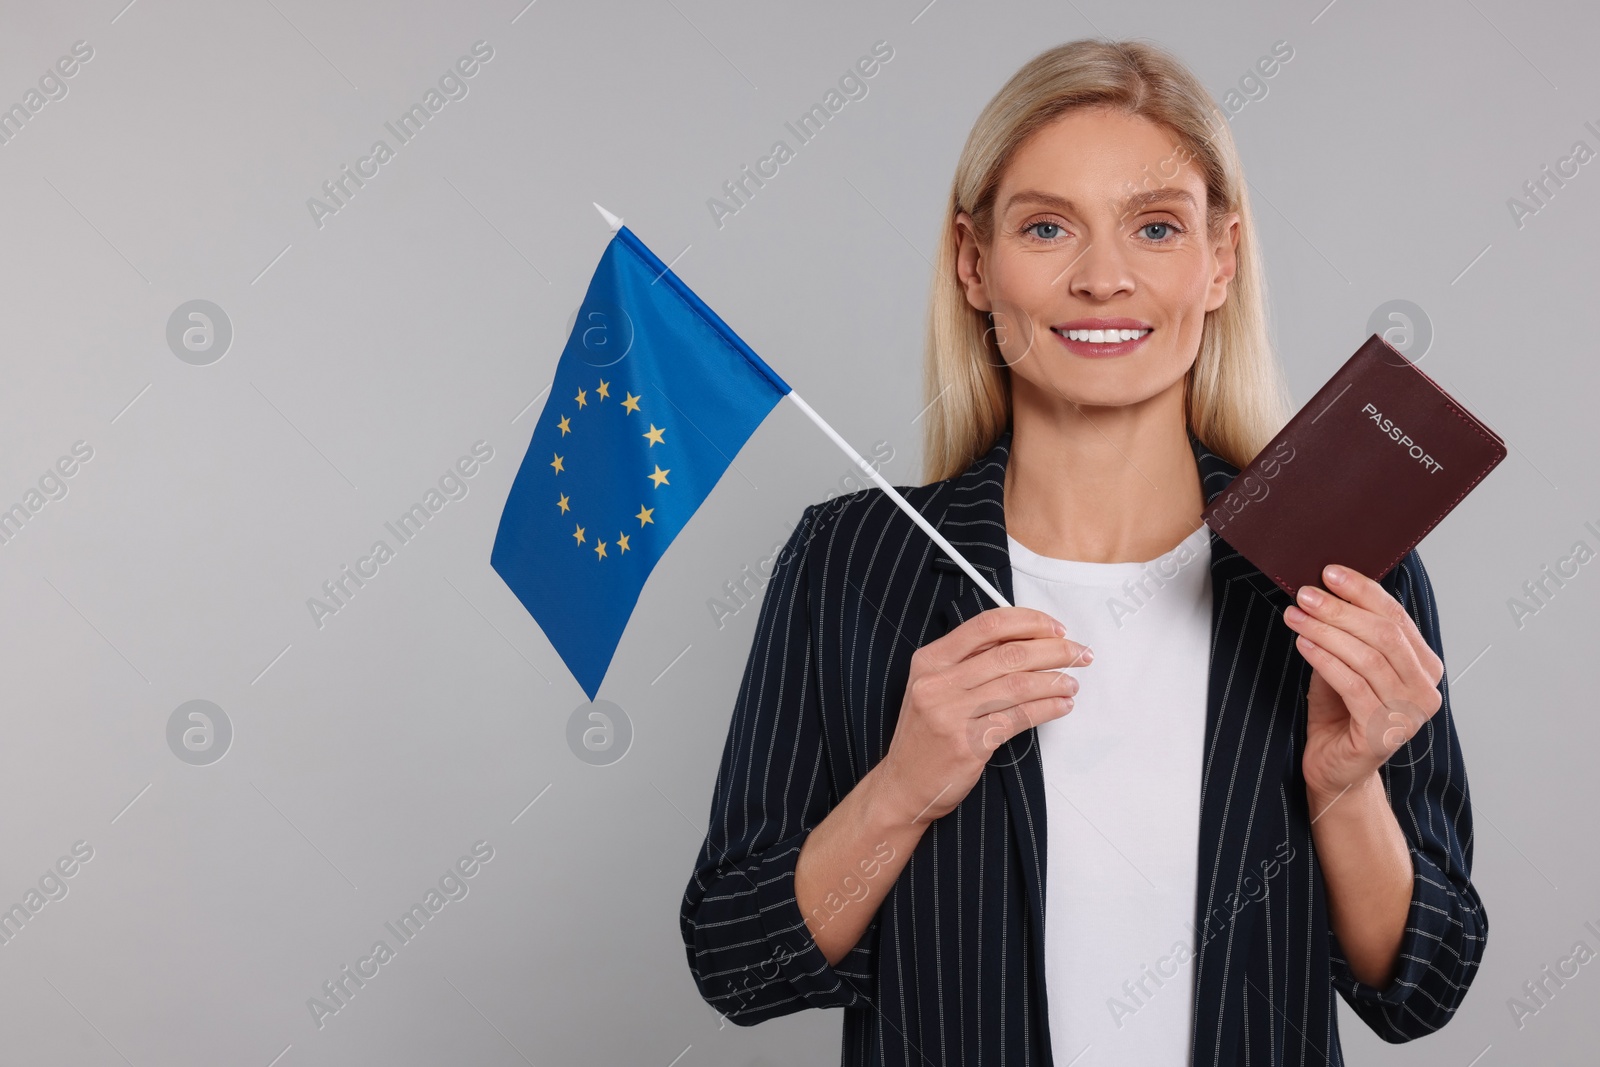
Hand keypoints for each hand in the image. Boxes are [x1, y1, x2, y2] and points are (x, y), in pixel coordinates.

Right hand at [872, 606, 1091, 824]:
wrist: (903, 785)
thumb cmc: (925, 735)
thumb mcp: (934, 687)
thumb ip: (970, 662)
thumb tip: (1025, 640)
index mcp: (930, 660)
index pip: (987, 625)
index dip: (1029, 622)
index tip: (1056, 628)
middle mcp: (937, 683)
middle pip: (1009, 653)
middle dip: (1054, 650)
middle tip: (1079, 653)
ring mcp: (951, 714)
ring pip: (1018, 685)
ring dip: (1055, 681)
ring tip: (1072, 682)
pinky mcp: (968, 744)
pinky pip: (1019, 718)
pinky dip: (1048, 709)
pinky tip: (1060, 706)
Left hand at [1282, 564, 1443, 814]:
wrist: (1336, 766)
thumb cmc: (1341, 711)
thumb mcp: (1348, 663)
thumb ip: (1350, 631)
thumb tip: (1325, 586)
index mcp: (1424, 666)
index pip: (1397, 618)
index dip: (1363, 591)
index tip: (1329, 572)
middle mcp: (1425, 690)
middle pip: (1384, 635)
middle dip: (1340, 609)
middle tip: (1306, 595)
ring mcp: (1408, 715)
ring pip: (1368, 658)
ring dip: (1326, 631)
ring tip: (1296, 616)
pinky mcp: (1384, 734)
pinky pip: (1353, 686)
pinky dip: (1325, 660)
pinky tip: (1303, 644)